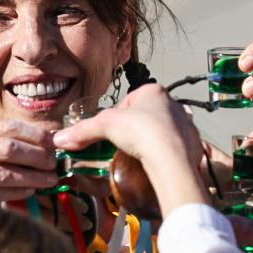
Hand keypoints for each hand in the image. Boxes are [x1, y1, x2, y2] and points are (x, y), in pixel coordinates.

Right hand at [0, 119, 58, 237]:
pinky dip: (15, 193)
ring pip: (3, 172)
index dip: (36, 134)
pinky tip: (29, 192)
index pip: (6, 127)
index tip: (56, 141)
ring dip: (33, 177)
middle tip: (57, 162)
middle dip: (39, 155)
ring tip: (51, 179)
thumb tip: (27, 145)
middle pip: (9, 148)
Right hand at [54, 86, 208, 218]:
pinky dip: (164, 153)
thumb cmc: (142, 132)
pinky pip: (175, 147)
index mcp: (154, 91)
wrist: (172, 159)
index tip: (109, 133)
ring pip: (161, 131)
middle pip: (145, 116)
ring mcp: (185, 124)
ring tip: (138, 155)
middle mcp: (173, 103)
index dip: (115, 118)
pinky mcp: (193, 143)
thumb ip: (83, 131)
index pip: (127, 102)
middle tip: (122, 145)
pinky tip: (155, 162)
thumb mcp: (105, 126)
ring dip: (150, 141)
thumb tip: (59, 139)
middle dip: (133, 130)